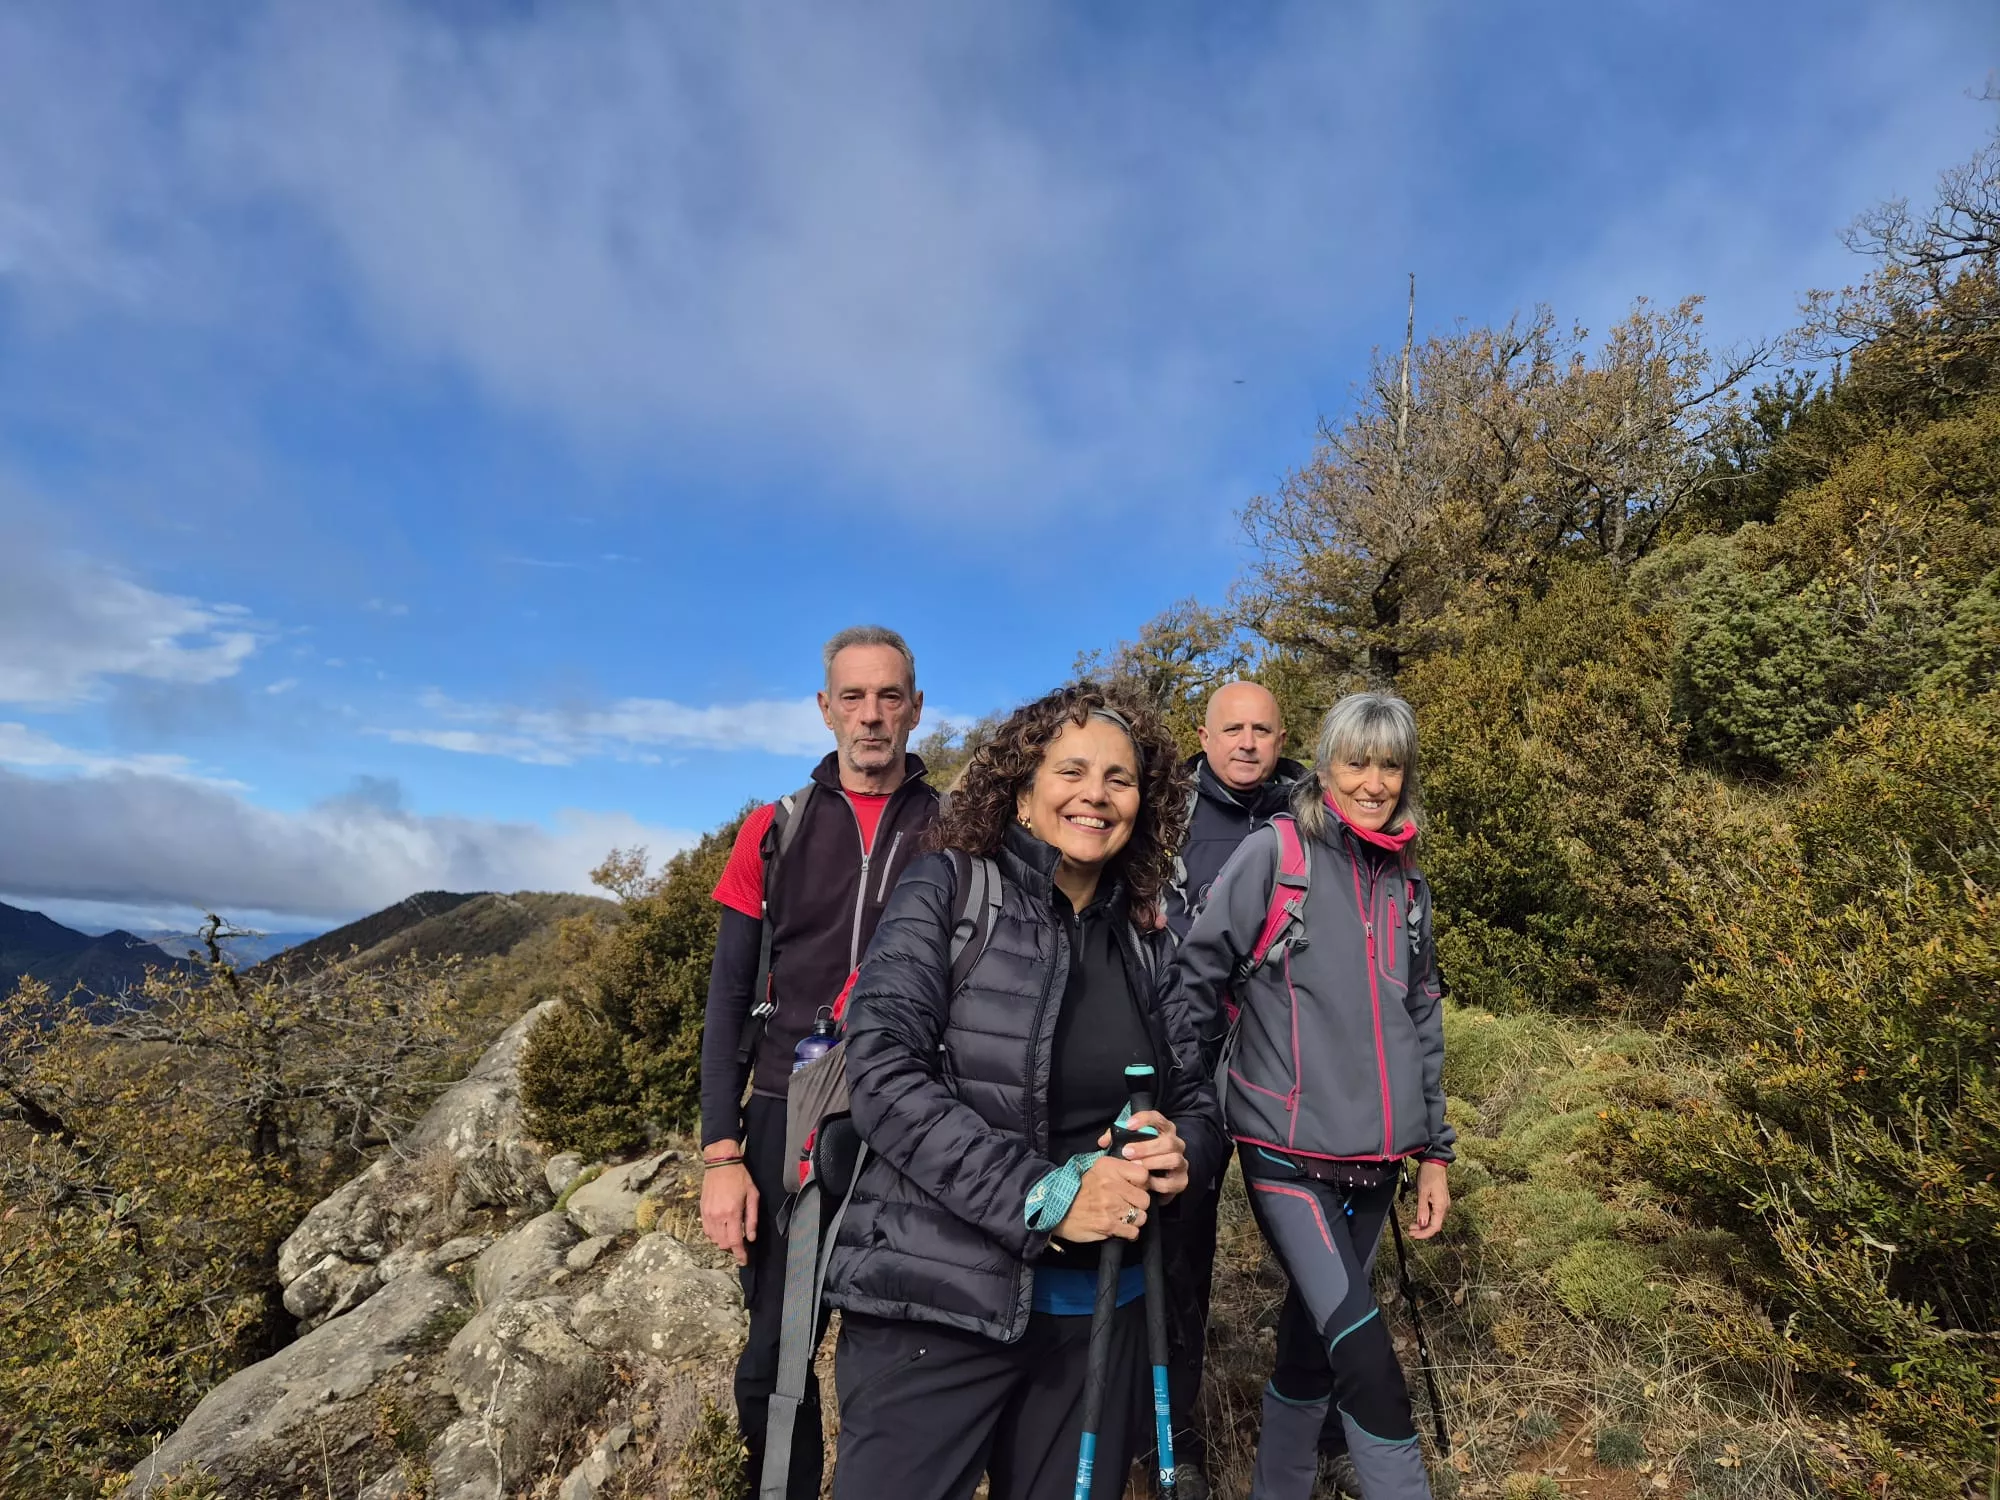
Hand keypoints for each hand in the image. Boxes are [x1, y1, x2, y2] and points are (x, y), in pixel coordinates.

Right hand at [699, 1145, 758, 1266]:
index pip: (735, 1242)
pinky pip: (706, 1231)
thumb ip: (752, 1219)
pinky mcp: (702, 1210)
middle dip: (733, 1248)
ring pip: (714, 1239)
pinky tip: (722, 1229)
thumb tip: (751, 1238)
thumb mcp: (753, 1196)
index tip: (744, 1261)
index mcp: (732, 1212)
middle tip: (741, 1243)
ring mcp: (708, 1214)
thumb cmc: (740, 1177)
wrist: (720, 1163)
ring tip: (732, 1234)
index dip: (740, 1254)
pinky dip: (714, 1235)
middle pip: (723, 1243)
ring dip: (724, 1241)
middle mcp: (718, 1216)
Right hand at [1053, 1153, 1151, 1243]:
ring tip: (1123, 1218)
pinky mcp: (1108, 1225)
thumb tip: (1142, 1171)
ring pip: (1141, 1216)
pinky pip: (1133, 1232)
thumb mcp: (1096, 1169)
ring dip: (1134, 1220)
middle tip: (1129, 1206)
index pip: (1143, 1174)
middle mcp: (1111, 1184)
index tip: (1135, 1188)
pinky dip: (1129, 1233)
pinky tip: (1120, 1228)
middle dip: (1139, 1205)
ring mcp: (1110, 1206)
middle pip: (1145, 1199)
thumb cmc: (1078, 1189)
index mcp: (1109, 1167)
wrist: (1056, 1209)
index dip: (1142, 1184)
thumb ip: (1118, 1169)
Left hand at [1103, 1111, 1188, 1200]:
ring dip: (1153, 1163)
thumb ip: (1115, 1140)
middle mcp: (1176, 1144)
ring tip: (1136, 1167)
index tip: (1128, 1125)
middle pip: (1168, 1141)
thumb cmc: (1139, 1158)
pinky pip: (1173, 1182)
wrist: (1154, 1182)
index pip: (1158, 1118)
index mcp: (1163, 1130)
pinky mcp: (1182, 1181)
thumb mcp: (1127, 1145)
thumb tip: (1103, 1142)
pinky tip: (1146, 1184)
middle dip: (1146, 1147)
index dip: (1144, 1119)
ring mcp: (1181, 1162)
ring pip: (1174, 1159)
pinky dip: (1158, 1183)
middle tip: (1127, 1152)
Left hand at [1408, 1160, 1449, 1239]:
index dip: (1424, 1234)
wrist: (1434, 1163)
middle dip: (1422, 1231)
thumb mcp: (1422, 1192)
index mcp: (1441, 1207)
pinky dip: (1425, 1218)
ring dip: (1423, 1225)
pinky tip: (1418, 1218)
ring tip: (1412, 1226)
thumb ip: (1422, 1209)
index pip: (1434, 1227)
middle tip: (1410, 1231)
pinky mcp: (1439, 1200)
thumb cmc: (1429, 1175)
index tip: (1413, 1235)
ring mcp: (1442, 1204)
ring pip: (1434, 1220)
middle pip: (1435, 1225)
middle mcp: (1444, 1207)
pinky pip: (1434, 1213)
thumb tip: (1422, 1224)